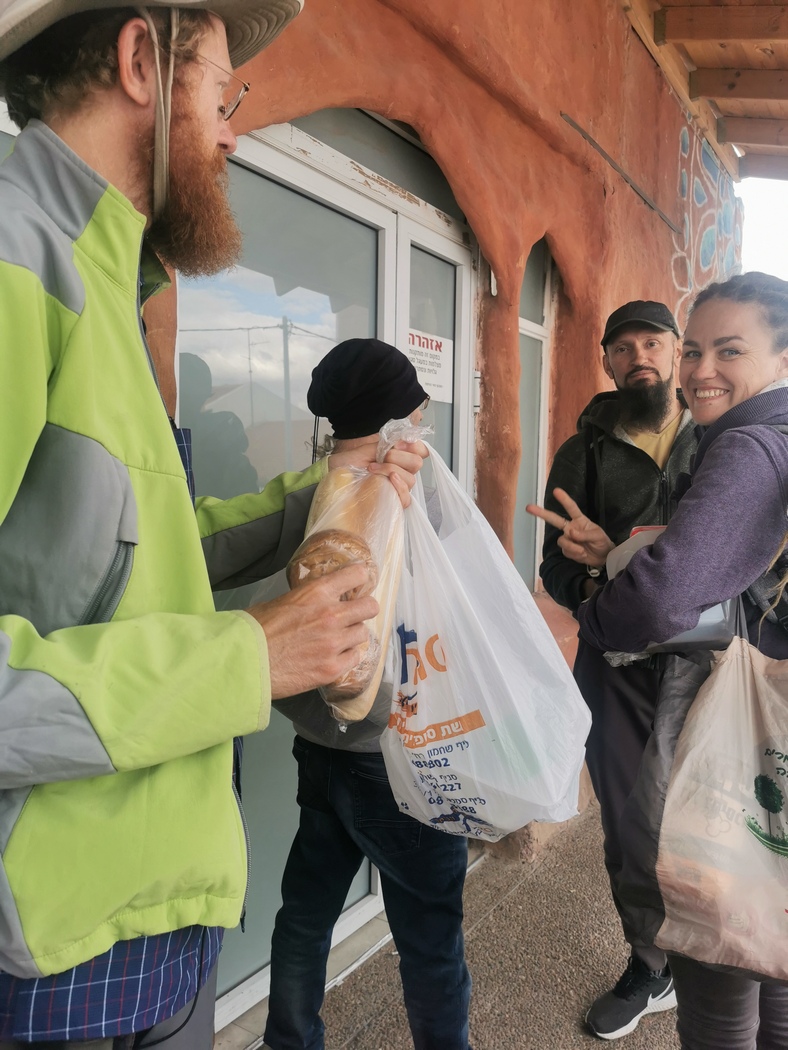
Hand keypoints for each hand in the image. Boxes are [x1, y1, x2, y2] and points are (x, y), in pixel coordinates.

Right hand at [246, 564, 378, 698]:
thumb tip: (314, 603)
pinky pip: (355, 658)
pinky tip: (333, 656)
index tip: (357, 584)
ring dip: (352, 635)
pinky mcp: (333, 668)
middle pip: (370, 607)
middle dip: (363, 609)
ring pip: (363, 634)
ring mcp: (334, 644)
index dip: (359, 579)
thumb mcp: (280, 602)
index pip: (356, 574)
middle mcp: (331, 615)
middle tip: (352, 615)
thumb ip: (305, 600)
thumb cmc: (253, 630)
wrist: (244, 663)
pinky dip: (346, 657)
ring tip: (337, 640)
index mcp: (316, 593)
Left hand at [328, 440, 428, 508]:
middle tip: (381, 457)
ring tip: (372, 469)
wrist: (334, 478)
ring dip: (391, 470)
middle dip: (398, 457)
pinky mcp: (392, 502)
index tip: (397, 444)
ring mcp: (397, 487)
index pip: (420, 450)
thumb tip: (404, 439)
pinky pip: (406, 498)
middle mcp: (401, 471)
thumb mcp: (367, 449)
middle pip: (417, 463)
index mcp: (398, 457)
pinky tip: (390, 480)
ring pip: (411, 479)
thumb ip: (387, 444)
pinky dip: (400, 487)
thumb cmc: (348, 464)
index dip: (413, 446)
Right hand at [526, 487, 614, 567]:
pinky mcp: (567, 550)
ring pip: (561, 541)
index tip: (556, 491)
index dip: (564, 499)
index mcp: (579, 520)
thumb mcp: (598, 536)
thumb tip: (570, 533)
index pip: (571, 508)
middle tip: (528, 507)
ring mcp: (568, 539)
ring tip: (582, 551)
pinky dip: (574, 554)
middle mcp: (570, 527)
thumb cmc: (602, 542)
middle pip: (554, 519)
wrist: (603, 557)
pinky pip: (566, 551)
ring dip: (572, 547)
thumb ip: (584, 534)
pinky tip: (582, 554)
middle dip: (541, 513)